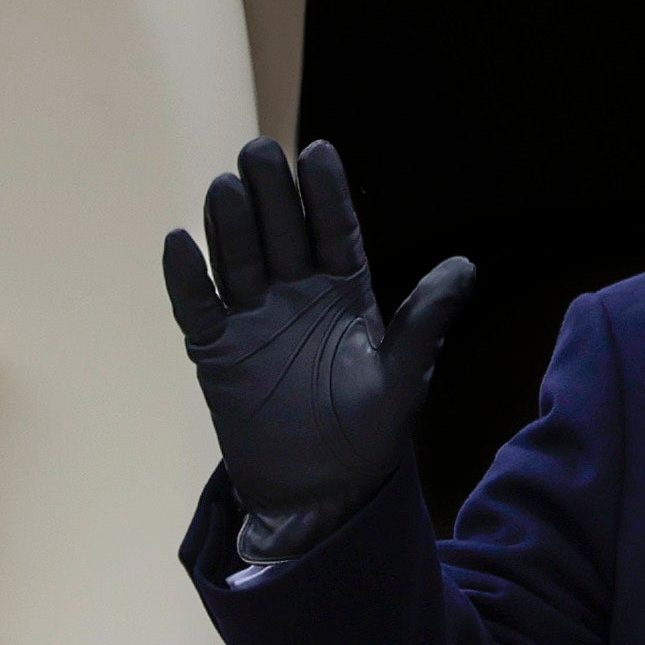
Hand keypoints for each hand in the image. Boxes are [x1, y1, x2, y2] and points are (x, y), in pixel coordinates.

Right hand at [162, 137, 475, 564]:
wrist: (321, 493)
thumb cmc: (370, 434)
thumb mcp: (404, 378)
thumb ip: (425, 321)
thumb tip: (465, 267)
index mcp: (345, 292)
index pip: (335, 231)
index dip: (325, 194)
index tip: (319, 151)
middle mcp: (296, 294)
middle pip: (280, 233)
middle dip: (271, 193)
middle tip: (260, 152)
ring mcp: (253, 318)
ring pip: (237, 258)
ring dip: (230, 223)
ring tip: (226, 186)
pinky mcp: (216, 350)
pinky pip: (197, 306)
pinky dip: (186, 278)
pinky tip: (179, 243)